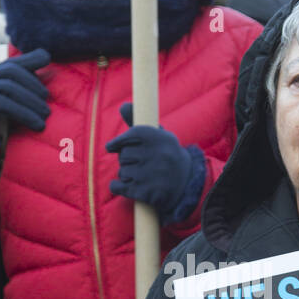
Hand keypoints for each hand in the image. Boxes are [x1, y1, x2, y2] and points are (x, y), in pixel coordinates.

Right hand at [0, 49, 50, 153]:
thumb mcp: (14, 103)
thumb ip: (26, 91)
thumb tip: (50, 80)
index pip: (14, 62)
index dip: (31, 58)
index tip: (47, 58)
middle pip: (12, 71)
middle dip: (33, 84)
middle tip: (47, 101)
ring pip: (9, 87)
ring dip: (31, 101)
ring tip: (45, 115)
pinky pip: (3, 104)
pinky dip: (23, 113)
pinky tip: (37, 124)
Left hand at [106, 103, 202, 223]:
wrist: (186, 184)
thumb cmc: (166, 156)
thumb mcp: (159, 136)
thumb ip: (138, 122)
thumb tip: (123, 105)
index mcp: (160, 138)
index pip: (130, 135)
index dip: (118, 142)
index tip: (111, 147)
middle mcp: (157, 155)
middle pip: (123, 155)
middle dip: (126, 160)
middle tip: (139, 164)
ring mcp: (151, 175)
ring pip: (122, 171)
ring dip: (127, 175)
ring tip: (142, 176)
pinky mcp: (145, 193)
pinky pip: (118, 187)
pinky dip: (118, 187)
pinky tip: (129, 186)